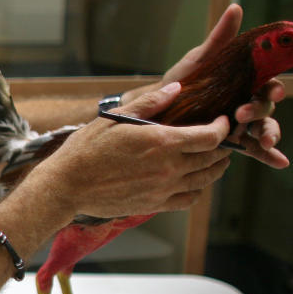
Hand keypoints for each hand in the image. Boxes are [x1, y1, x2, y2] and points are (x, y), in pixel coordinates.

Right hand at [43, 82, 231, 218]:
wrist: (68, 184)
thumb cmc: (87, 148)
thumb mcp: (115, 117)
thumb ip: (150, 102)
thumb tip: (177, 88)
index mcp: (162, 142)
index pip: (211, 136)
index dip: (223, 127)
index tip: (223, 121)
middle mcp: (169, 167)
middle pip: (213, 158)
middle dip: (224, 146)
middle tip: (224, 138)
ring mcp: (163, 189)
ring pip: (205, 180)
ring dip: (216, 168)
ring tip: (216, 159)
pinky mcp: (155, 204)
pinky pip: (189, 199)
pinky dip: (198, 189)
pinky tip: (195, 181)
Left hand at [129, 4, 289, 168]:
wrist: (158, 111)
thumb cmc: (181, 81)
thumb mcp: (199, 60)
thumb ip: (219, 38)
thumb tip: (235, 8)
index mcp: (243, 81)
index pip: (267, 82)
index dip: (273, 87)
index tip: (272, 90)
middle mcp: (246, 100)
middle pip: (266, 106)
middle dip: (261, 112)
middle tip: (244, 115)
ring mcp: (241, 123)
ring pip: (263, 127)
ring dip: (268, 134)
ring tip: (263, 142)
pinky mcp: (232, 141)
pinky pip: (253, 149)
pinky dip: (268, 155)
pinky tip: (279, 162)